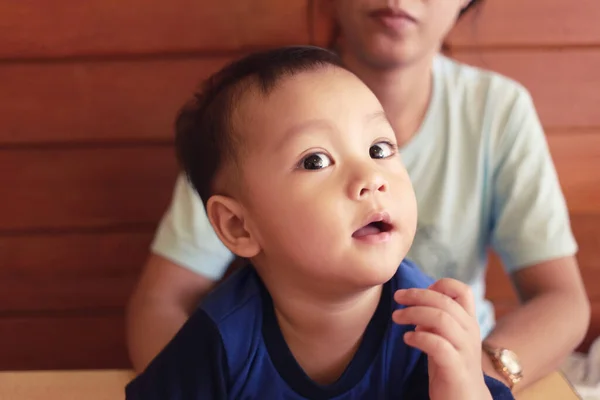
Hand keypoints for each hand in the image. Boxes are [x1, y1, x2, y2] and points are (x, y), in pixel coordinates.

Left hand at [392, 278, 491, 399]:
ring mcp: (465, 350)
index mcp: (468, 322)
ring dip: (414, 313)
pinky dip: (419, 337)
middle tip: (397, 298)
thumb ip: (435, 321)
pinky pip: (438, 345)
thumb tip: (417, 305)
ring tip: (396, 317)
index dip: (440, 284)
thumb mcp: (443, 338)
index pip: (463, 290)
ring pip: (442, 319)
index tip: (418, 292)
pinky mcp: (456, 369)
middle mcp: (470, 333)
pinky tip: (407, 338)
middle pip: (445, 301)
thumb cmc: (450, 367)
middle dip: (417, 295)